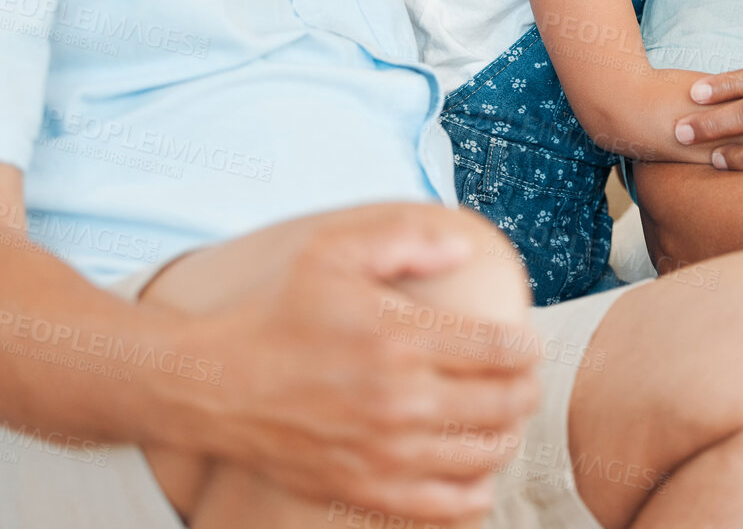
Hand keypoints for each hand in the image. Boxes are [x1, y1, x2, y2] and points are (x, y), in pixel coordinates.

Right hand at [209, 209, 540, 521]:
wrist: (214, 384)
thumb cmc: (276, 312)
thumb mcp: (331, 250)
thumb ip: (403, 239)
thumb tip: (465, 247)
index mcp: (400, 338)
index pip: (501, 349)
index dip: (527, 346)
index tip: (524, 342)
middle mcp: (400, 400)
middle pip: (504, 403)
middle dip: (526, 389)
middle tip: (523, 380)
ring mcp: (386, 452)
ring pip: (485, 455)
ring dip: (507, 436)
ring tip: (502, 419)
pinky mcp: (366, 490)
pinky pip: (449, 505)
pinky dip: (476, 490)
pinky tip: (475, 471)